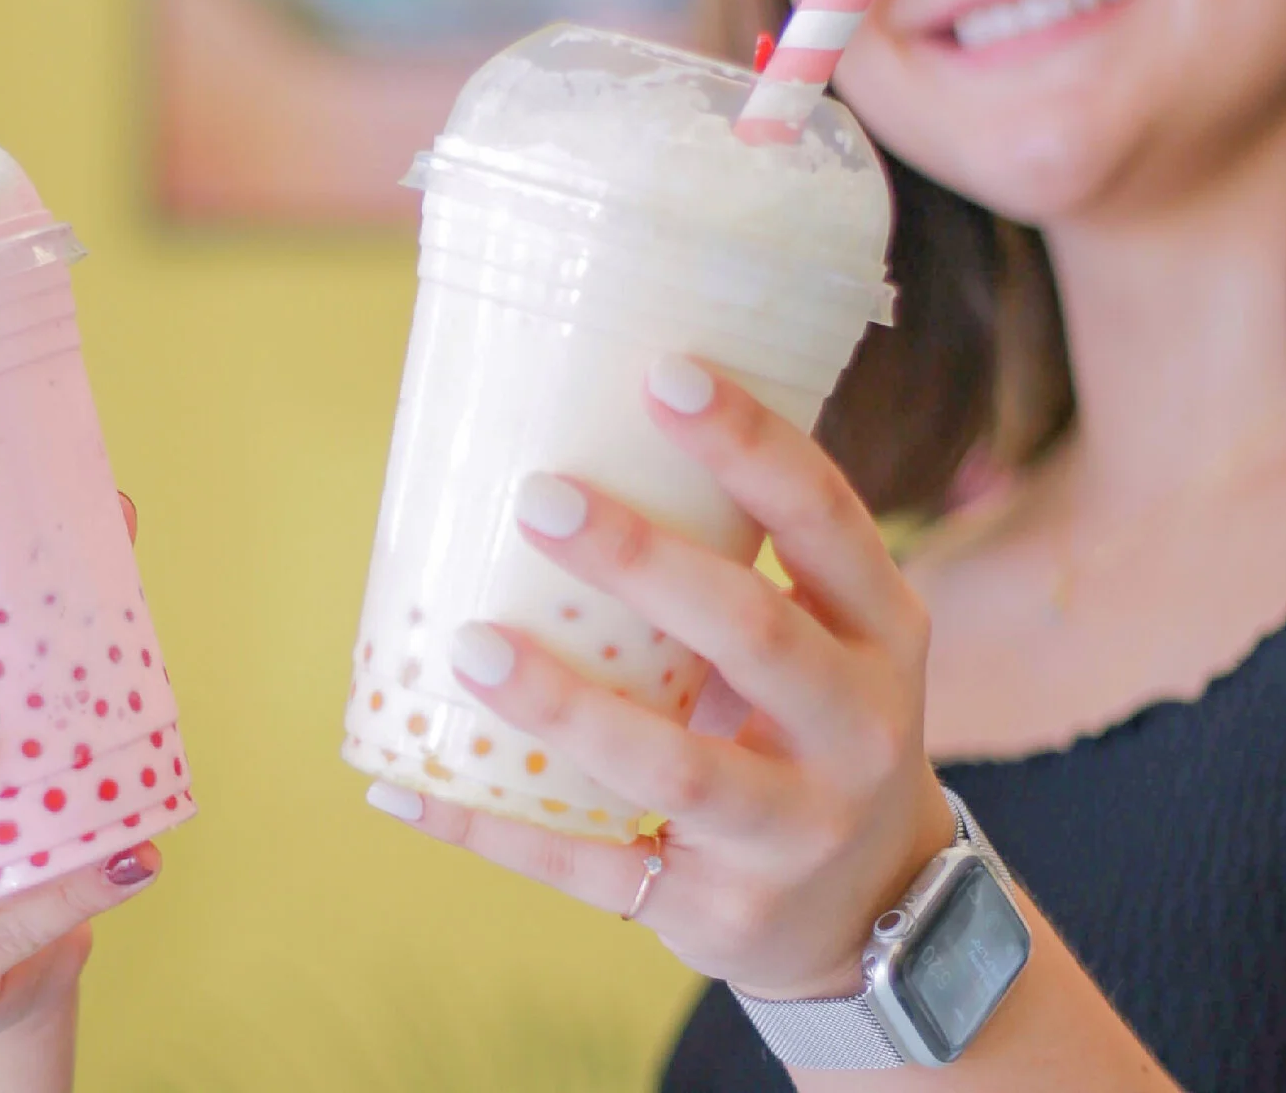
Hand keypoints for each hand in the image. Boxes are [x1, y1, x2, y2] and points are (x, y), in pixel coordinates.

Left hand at [368, 358, 951, 1000]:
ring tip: (467, 645)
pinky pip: (592, 866)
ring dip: (562, 705)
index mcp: (879, 632)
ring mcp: (792, 828)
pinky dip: (492, 826)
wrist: (876, 911)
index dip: (752, 446)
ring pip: (673, 765)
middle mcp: (854, 727)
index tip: (666, 373)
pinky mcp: (718, 908)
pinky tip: (406, 783)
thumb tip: (567, 434)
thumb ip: (735, 558)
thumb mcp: (825, 640)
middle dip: (645, 563)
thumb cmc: (810, 724)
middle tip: (540, 498)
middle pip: (753, 632)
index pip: (826, 520)